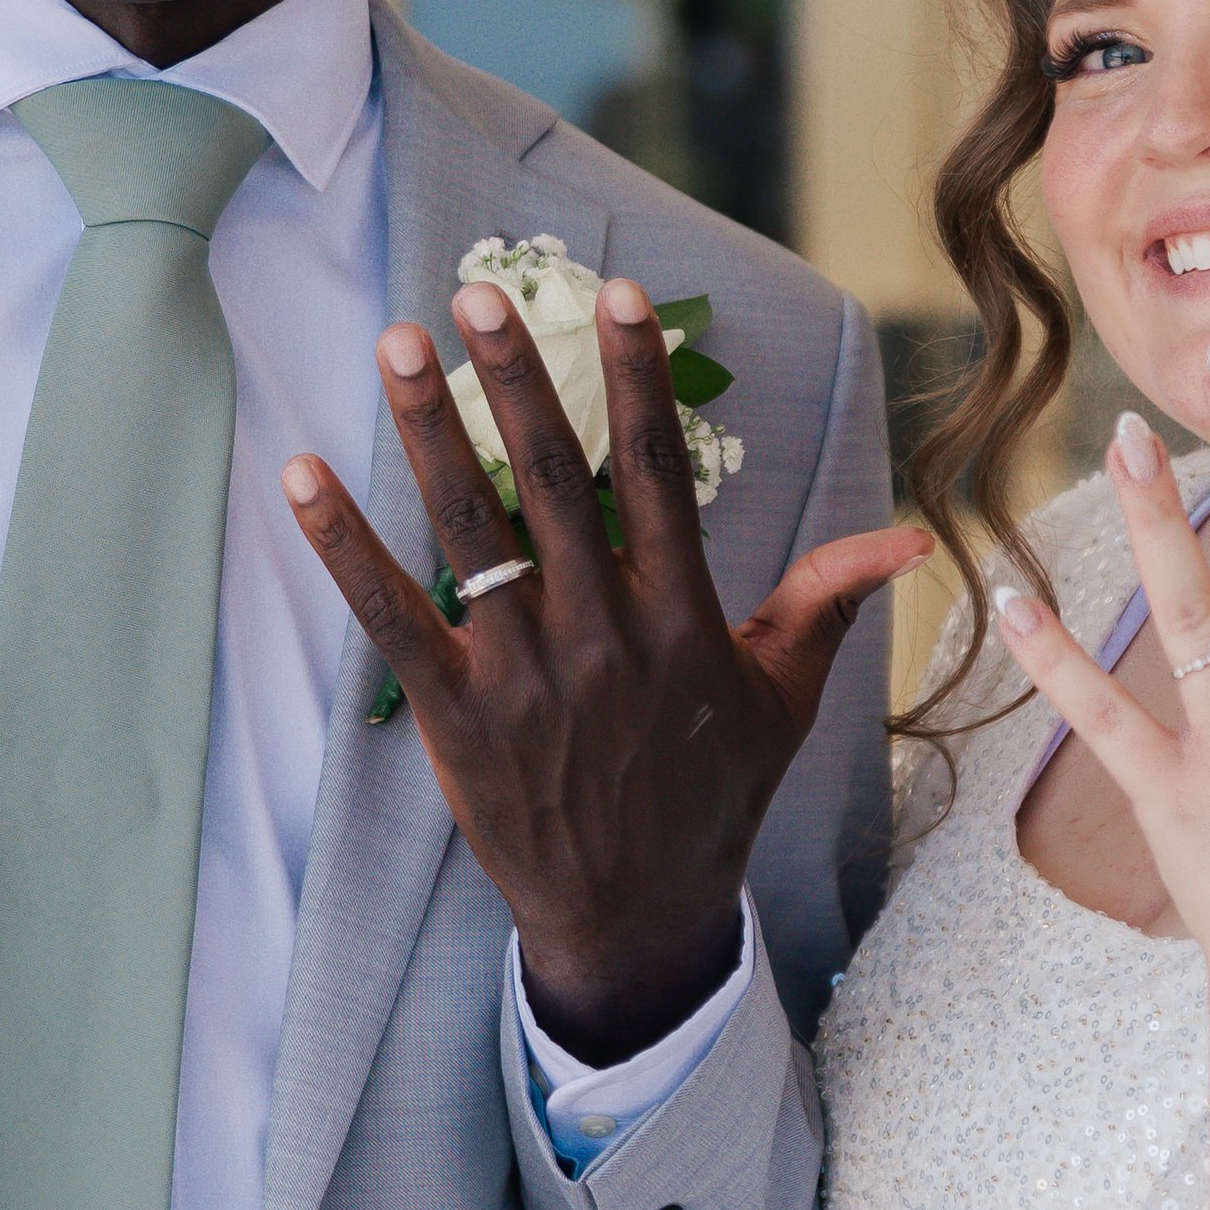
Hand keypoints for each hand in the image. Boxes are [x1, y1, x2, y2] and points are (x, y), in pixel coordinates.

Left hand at [284, 277, 925, 1062]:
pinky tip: (300, 475)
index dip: (636, 377)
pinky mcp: (455, 714)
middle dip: (515, 378)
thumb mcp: (782, 698)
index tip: (616, 295)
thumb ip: (827, 601)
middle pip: (552, 479)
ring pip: (469, 529)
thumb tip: (909, 537)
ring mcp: (523, 674)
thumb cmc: (711, 796)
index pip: (654, 471)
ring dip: (427, 432)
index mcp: (680, 617)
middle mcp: (600, 634)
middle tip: (476, 295)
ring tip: (395, 346)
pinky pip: (390, 615)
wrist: (636, 914)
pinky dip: (342, 545)